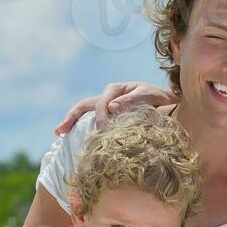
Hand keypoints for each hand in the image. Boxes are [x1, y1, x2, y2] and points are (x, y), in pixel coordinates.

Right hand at [54, 82, 176, 134]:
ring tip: (59, 132)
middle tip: (61, 130)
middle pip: (85, 105)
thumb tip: (111, 107)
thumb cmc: (159, 98)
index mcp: (116, 89)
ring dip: (71, 121)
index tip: (103, 129)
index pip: (102, 102)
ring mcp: (106, 105)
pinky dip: (80, 127)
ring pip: (84, 111)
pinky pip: (90, 120)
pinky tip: (71, 137)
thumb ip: (132, 100)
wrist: (167, 103)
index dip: (100, 115)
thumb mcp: (149, 96)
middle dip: (72, 116)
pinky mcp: (108, 116)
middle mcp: (108, 96)